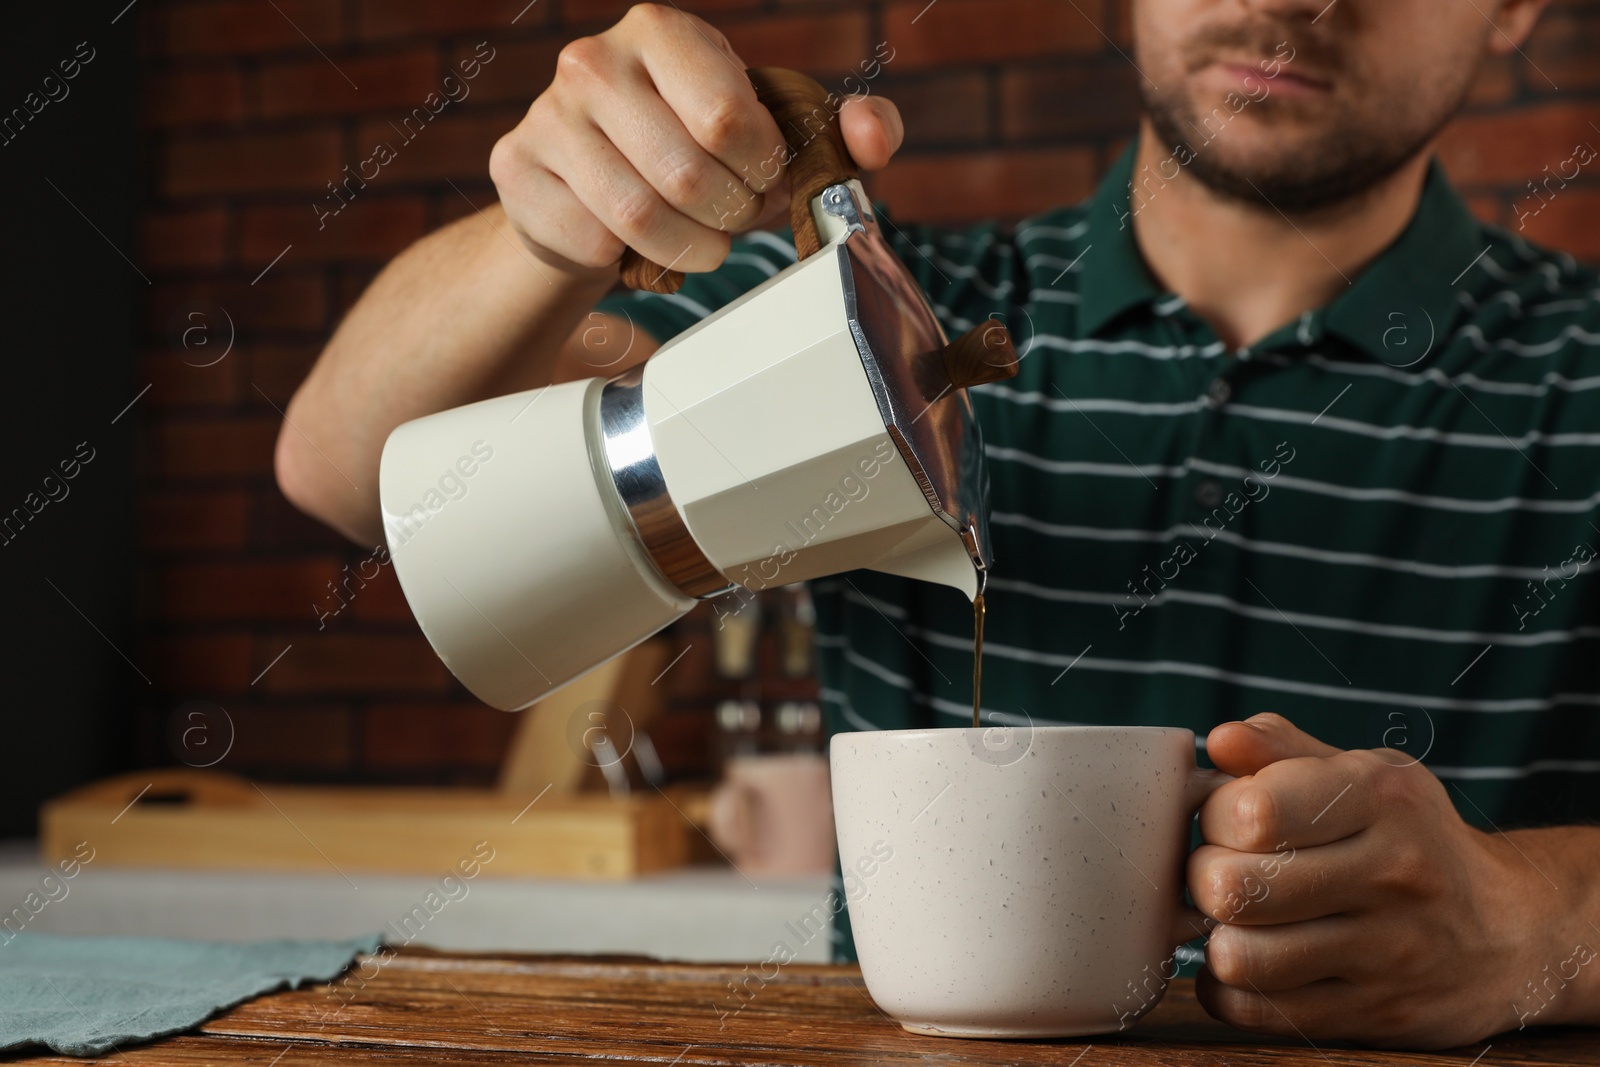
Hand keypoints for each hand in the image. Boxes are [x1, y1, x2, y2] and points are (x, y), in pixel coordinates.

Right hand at [488, 3, 903, 280]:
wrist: (595, 186)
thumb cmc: (696, 150)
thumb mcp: (774, 132)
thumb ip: (844, 129)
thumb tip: (872, 136)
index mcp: (662, 31)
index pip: (726, 118)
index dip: (759, 168)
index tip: (762, 174)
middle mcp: (593, 62)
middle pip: (686, 176)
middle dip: (727, 215)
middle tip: (730, 213)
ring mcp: (546, 116)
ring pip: (637, 218)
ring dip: (687, 246)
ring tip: (697, 236)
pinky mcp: (517, 170)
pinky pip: (592, 242)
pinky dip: (630, 259)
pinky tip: (634, 240)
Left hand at [1188, 712, 1564, 1047]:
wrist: (1511, 931)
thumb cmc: (1412, 838)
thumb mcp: (1365, 775)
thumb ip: (1283, 749)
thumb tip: (1218, 741)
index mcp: (1380, 798)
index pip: (1253, 811)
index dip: (1216, 815)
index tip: (1230, 820)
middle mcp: (1390, 874)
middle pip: (1233, 886)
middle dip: (1205, 878)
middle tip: (1224, 872)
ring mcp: (1386, 952)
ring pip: (1240, 956)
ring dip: (1218, 938)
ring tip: (1239, 921)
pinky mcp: (1374, 1014)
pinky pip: (1256, 1009)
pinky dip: (1230, 988)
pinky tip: (1254, 961)